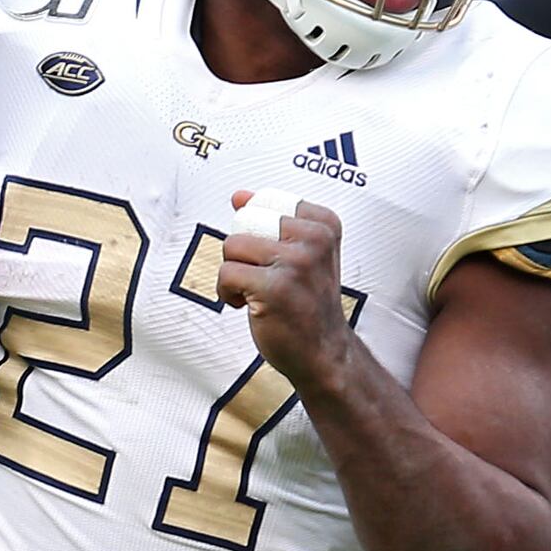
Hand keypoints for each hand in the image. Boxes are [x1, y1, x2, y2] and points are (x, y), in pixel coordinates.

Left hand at [214, 190, 354, 388]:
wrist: (324, 353)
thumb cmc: (310, 306)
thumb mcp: (303, 255)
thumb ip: (273, 221)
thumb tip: (239, 196)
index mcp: (324, 225)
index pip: (267, 202)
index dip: (260, 232)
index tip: (276, 259)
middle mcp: (314, 239)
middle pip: (247, 222)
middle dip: (245, 254)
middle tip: (266, 278)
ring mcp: (296, 263)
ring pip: (232, 246)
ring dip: (235, 274)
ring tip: (256, 293)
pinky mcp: (274, 287)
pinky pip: (226, 273)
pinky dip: (228, 293)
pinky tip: (249, 306)